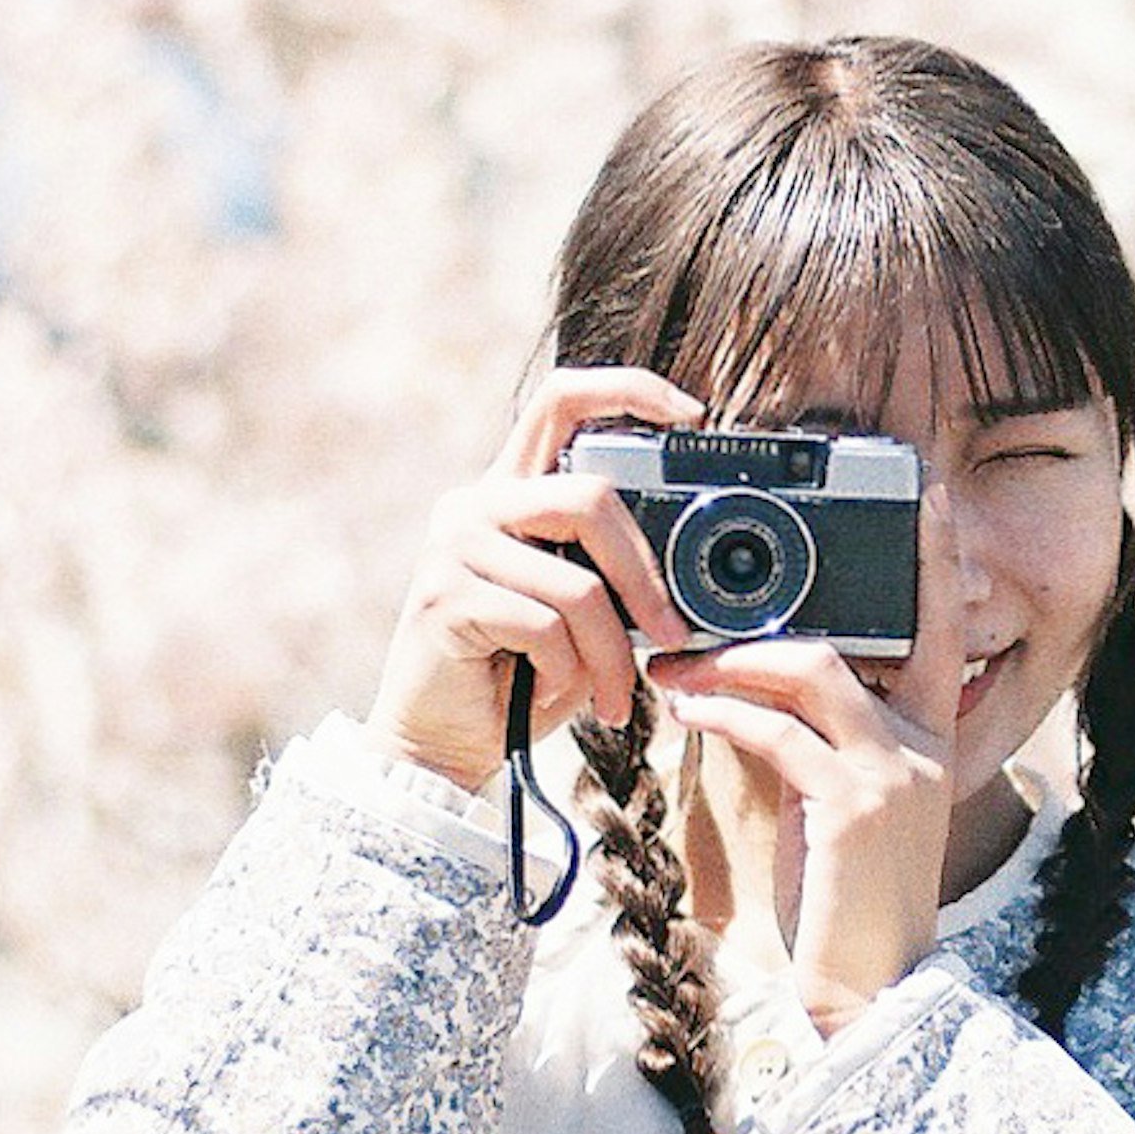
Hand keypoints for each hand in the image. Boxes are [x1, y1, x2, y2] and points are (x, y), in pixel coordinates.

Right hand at [367, 368, 700, 792]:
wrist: (441, 743)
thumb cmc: (522, 678)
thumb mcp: (579, 612)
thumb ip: (611, 569)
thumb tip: (693, 562)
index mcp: (511, 490)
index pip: (564, 399)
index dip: (629, 390)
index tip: (691, 413)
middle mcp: (476, 503)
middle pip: (590, 498)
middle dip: (644, 577)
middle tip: (670, 635)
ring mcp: (455, 547)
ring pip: (577, 584)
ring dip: (611, 653)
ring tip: (615, 697)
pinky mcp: (445, 598)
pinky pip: (545, 629)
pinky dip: (568, 672)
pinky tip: (555, 693)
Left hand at [647, 490, 968, 1036]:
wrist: (866, 997)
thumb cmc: (841, 902)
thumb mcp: (834, 807)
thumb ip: (814, 740)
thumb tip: (746, 686)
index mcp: (931, 740)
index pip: (942, 629)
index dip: (935, 558)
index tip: (921, 496)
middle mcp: (928, 744)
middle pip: (876, 632)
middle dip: (800, 601)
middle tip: (716, 594)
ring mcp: (899, 773)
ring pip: (818, 670)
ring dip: (734, 661)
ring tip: (674, 667)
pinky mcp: (858, 805)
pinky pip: (780, 731)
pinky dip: (724, 712)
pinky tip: (683, 712)